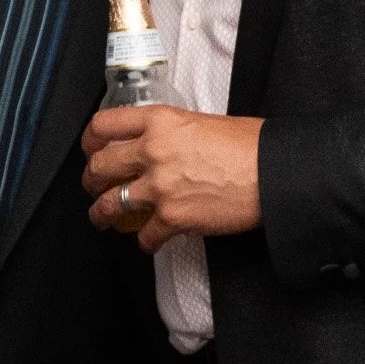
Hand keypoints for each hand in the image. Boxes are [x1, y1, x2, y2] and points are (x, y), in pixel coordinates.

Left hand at [83, 106, 263, 251]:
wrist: (274, 173)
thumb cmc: (250, 146)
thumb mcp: (202, 122)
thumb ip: (171, 132)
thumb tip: (158, 145)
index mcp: (159, 121)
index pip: (104, 126)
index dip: (90, 141)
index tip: (91, 149)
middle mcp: (153, 151)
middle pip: (99, 166)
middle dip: (91, 179)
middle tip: (93, 185)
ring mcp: (160, 186)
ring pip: (109, 203)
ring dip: (101, 214)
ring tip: (101, 218)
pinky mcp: (173, 218)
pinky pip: (144, 235)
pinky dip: (146, 242)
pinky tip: (149, 241)